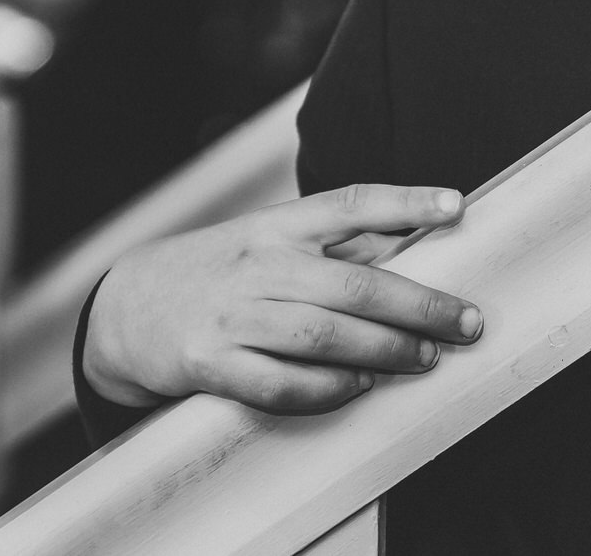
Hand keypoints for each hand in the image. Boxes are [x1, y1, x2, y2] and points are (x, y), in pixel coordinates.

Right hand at [84, 183, 483, 415]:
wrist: (125, 309)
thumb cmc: (218, 271)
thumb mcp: (267, 237)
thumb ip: (331, 244)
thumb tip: (411, 248)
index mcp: (277, 224)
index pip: (349, 203)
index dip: (406, 201)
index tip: (455, 205)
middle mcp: (259, 265)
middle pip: (352, 282)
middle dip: (419, 305)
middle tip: (465, 322)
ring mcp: (233, 316)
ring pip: (323, 335)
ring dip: (384, 350)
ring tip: (424, 358)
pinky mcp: (211, 364)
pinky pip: (281, 383)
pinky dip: (327, 388)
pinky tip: (359, 385)